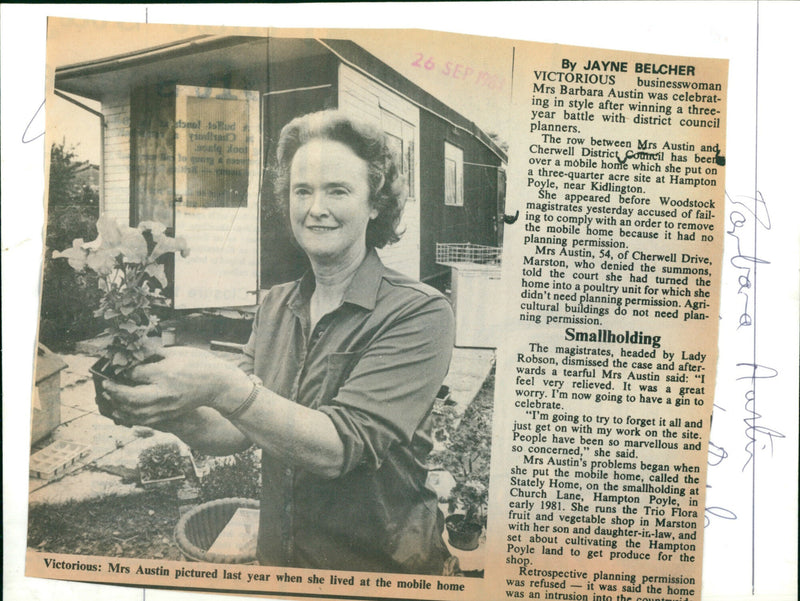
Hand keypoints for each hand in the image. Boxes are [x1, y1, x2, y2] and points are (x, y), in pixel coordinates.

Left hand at [102, 346, 251, 425]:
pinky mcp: (169, 415)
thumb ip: (155, 354)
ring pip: (134, 412)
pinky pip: (144, 420)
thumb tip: (136, 355)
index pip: (135, 373)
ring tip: (110, 398)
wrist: (219, 384)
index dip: (123, 369)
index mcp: (165, 373)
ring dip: (118, 406)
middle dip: (114, 391)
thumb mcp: (178, 352)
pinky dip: (129, 416)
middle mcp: (163, 392)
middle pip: (129, 396)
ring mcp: (166, 406)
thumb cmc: (200, 364)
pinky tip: (122, 411)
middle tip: (105, 385)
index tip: (116, 365)